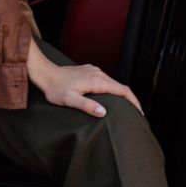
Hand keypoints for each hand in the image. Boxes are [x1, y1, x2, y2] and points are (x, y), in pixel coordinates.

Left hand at [26, 40, 142, 117]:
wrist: (45, 73)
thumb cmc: (55, 88)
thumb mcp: (70, 100)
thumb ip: (86, 105)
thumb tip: (103, 112)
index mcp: (97, 81)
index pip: (123, 90)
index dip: (134, 102)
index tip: (140, 114)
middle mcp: (98, 73)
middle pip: (120, 87)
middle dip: (130, 100)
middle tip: (136, 116)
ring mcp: (93, 70)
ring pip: (113, 83)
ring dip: (121, 95)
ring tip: (125, 109)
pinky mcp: (88, 71)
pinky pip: (105, 80)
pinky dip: (112, 90)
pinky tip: (109, 98)